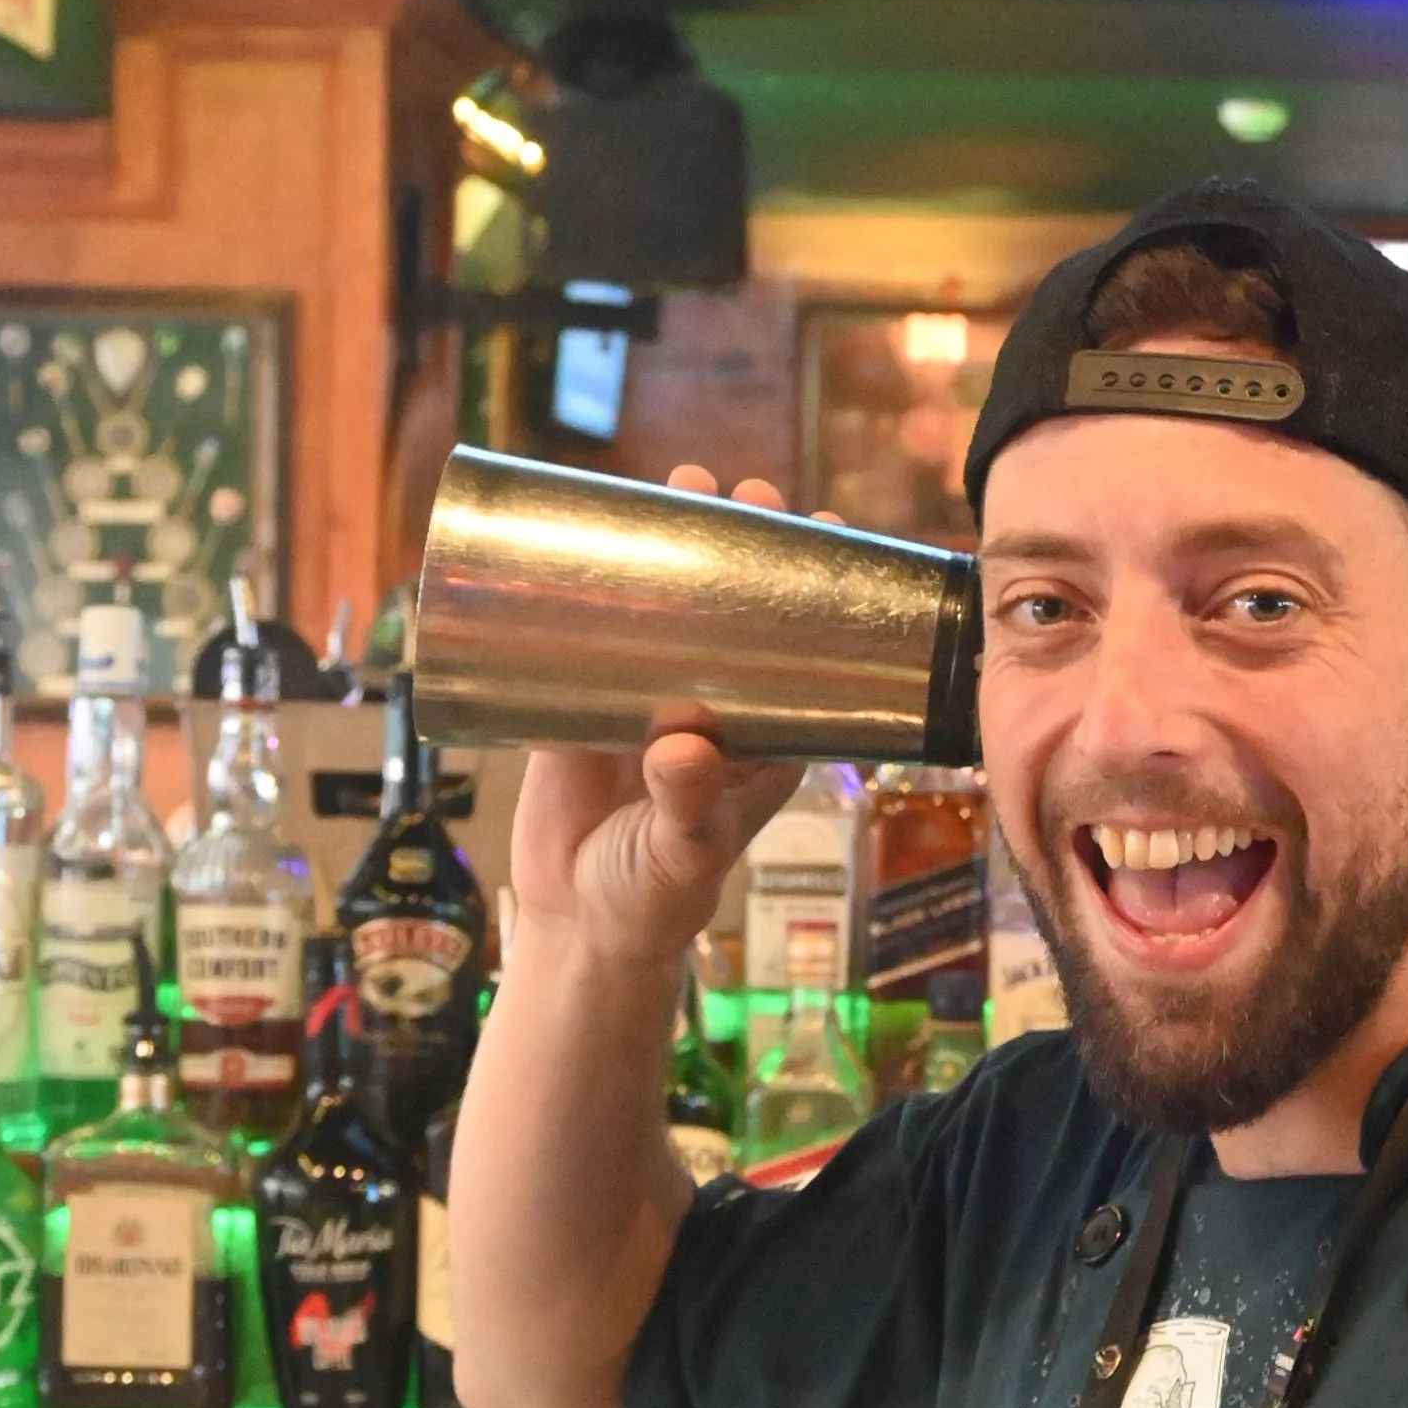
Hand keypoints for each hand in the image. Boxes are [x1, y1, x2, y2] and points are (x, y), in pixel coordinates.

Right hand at [508, 466, 802, 964]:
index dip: (820, 587)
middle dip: (743, 542)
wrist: (579, 925)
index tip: (828, 526)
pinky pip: (593, 630)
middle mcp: (715, 703)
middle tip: (747, 491)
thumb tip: (682, 746)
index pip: (805, 648)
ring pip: (667, 603)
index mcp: (765, 735)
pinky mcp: (584, 700)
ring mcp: (649, 695)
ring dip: (673, 543)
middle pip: (736, 606)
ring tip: (680, 483)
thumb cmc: (656, 897)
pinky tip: (589, 527)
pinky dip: (593, 582)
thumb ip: (686, 804)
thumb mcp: (682, 853)